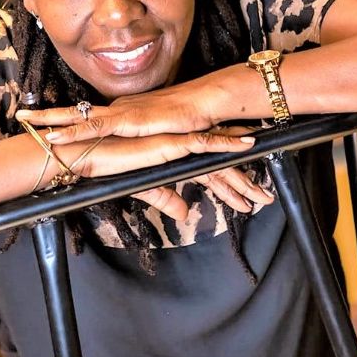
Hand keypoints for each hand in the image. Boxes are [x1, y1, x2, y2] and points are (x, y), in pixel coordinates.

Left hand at [16, 78, 225, 144]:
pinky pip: (93, 126)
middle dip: (46, 113)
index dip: (63, 119)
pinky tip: (53, 135)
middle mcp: (115, 109)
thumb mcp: (158, 135)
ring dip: (50, 118)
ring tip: (25, 120)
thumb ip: (144, 143)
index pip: (86, 116)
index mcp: (121, 113)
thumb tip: (134, 152)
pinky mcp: (126, 120)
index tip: (41, 122)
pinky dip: (71, 130)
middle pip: (74, 112)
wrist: (203, 105)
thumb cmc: (185, 120)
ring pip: (77, 116)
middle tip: (21, 115)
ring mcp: (119, 112)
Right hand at [66, 127, 257, 221]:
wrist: (92, 156)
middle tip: (265, 198)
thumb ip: (167, 198)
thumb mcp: (146, 188)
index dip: (228, 182)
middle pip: (219, 166)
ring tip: (264, 194)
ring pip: (219, 158)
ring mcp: (179, 142)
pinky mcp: (174, 142)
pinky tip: (246, 148)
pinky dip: (227, 145)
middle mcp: (181, 147)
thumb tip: (184, 213)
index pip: (208, 170)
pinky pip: (206, 144)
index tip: (246, 193)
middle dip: (243, 184)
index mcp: (174, 156)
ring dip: (242, 177)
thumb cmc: (111, 168)